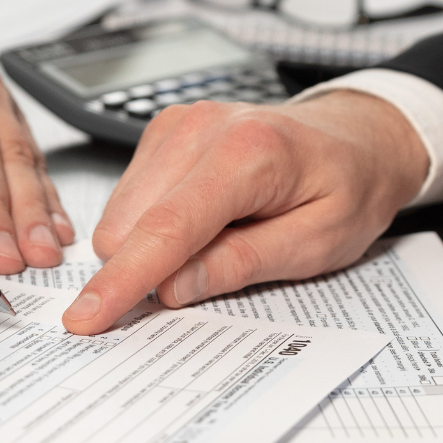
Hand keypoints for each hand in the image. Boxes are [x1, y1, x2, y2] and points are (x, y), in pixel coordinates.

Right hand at [62, 91, 428, 333]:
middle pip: (130, 224)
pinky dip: (155, 224)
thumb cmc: (347, 188)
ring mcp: (178, 124)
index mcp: (247, 153)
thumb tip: (173, 288)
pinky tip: (206, 220)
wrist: (357, 140)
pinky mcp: (165, 132)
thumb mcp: (317, 244)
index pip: (166, 228)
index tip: (86, 318)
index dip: (123, 280)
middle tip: (214, 271)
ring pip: (122, 214)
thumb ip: (242, 264)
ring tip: (222, 236)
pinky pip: (131, 198)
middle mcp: (202, 128)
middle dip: (149, 268)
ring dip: (155, 246)